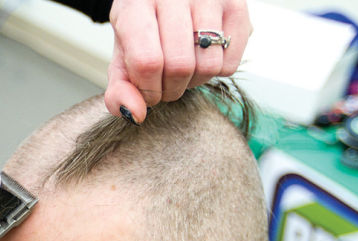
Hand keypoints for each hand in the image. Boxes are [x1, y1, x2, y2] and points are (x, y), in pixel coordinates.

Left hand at [105, 0, 250, 121]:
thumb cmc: (143, 29)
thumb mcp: (122, 55)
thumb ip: (120, 88)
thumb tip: (136, 114)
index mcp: (138, 5)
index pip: (147, 62)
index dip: (148, 89)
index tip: (147, 89)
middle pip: (179, 67)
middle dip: (170, 89)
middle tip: (164, 81)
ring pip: (208, 66)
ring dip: (193, 82)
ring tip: (183, 67)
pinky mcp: (237, 7)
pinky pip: (229, 65)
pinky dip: (215, 72)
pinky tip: (202, 56)